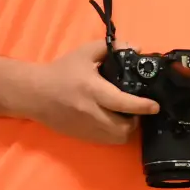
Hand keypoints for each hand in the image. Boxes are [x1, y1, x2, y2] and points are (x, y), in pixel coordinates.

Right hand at [21, 39, 158, 144]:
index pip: (122, 103)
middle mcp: (90, 112)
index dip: (142, 106)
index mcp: (92, 90)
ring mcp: (86, 128)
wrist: (35, 94)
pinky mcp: (82, 136)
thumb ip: (111, 48)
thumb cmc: (61, 71)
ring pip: (116, 138)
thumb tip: (136, 47)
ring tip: (127, 116)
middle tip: (138, 110)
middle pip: (123, 128)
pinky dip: (115, 134)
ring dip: (127, 129)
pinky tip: (114, 122)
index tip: (155, 105)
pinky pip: (106, 141)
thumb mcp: (85, 53)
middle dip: (136, 120)